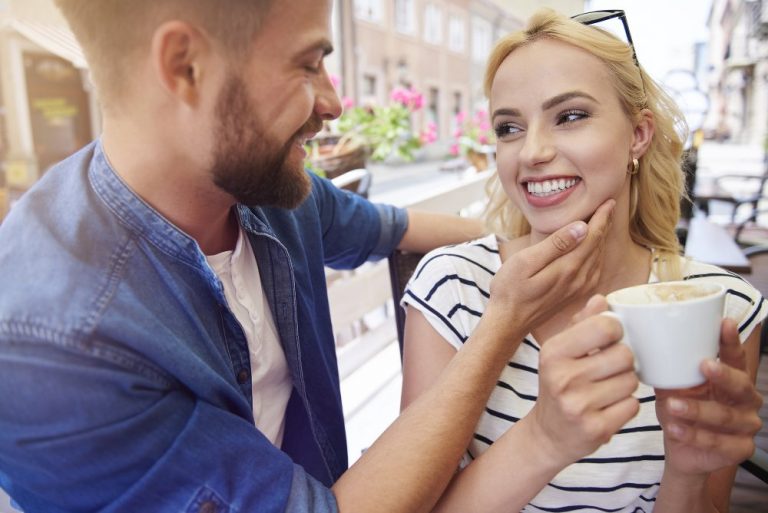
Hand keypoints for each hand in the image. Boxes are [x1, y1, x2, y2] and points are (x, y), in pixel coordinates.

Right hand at [488, 199, 614, 335]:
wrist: (508, 323)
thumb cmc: (510, 291)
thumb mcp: (525, 262)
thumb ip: (555, 245)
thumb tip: (581, 227)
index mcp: (568, 267)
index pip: (592, 236)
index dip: (601, 217)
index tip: (607, 202)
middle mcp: (579, 278)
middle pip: (598, 246)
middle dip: (604, 224)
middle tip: (608, 206)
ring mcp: (578, 288)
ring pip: (598, 257)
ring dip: (601, 239)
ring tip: (602, 222)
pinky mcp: (573, 294)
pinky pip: (593, 270)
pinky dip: (596, 254)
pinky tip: (592, 249)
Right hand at [527, 296, 639, 466]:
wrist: (548, 434)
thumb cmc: (558, 386)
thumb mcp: (560, 352)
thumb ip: (581, 324)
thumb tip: (601, 300)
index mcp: (553, 352)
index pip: (604, 326)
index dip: (616, 330)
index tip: (610, 338)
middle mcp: (563, 378)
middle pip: (624, 355)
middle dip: (624, 361)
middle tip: (610, 368)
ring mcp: (579, 406)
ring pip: (631, 381)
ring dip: (626, 383)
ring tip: (608, 388)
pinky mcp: (596, 429)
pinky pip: (633, 406)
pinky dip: (627, 405)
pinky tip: (609, 407)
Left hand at [655, 319, 762, 476]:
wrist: (682, 452)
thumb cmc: (681, 413)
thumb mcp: (673, 389)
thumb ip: (668, 370)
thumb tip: (647, 344)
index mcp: (733, 379)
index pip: (735, 358)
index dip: (731, 341)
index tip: (724, 323)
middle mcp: (745, 400)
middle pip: (740, 385)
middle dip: (723, 375)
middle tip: (704, 365)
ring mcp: (746, 425)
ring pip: (723, 416)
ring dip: (696, 410)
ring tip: (672, 405)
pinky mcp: (740, 449)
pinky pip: (716, 442)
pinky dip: (692, 435)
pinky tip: (674, 429)